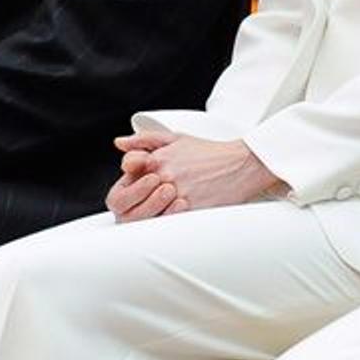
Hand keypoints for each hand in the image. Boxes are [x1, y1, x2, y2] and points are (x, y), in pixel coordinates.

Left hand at [108, 131, 288, 221]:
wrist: (241, 164)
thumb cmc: (208, 152)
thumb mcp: (175, 138)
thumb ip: (144, 139)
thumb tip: (119, 144)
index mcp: (157, 159)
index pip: (128, 175)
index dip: (131, 182)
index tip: (141, 184)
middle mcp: (164, 176)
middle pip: (136, 197)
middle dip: (140, 200)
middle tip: (151, 201)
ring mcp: (177, 194)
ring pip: (151, 212)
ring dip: (154, 212)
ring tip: (164, 209)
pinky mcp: (191, 209)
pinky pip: (170, 222)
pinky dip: (169, 221)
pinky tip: (176, 215)